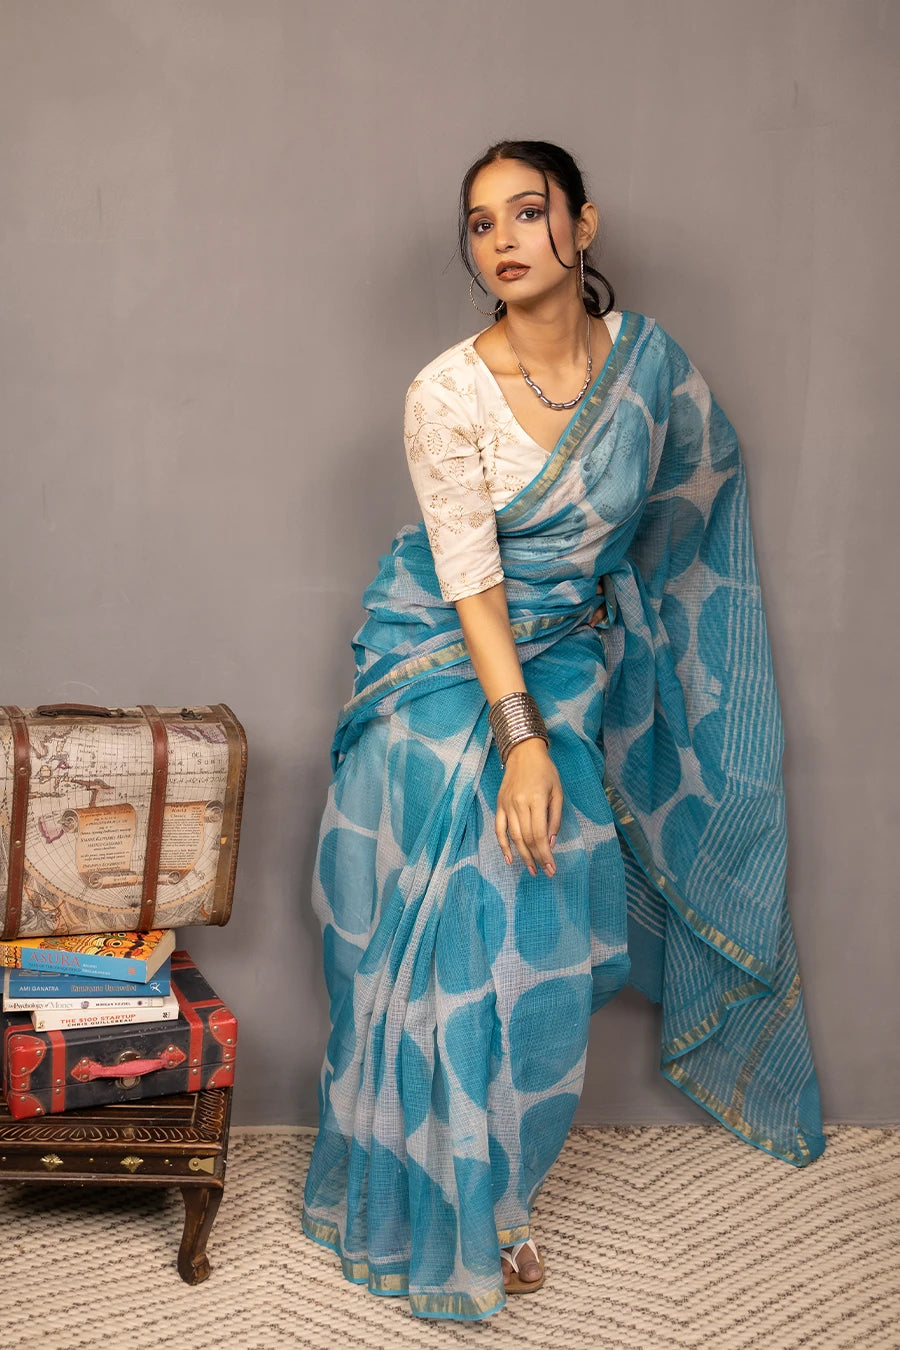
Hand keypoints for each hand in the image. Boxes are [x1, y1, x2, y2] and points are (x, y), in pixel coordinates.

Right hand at [495, 738, 562, 877]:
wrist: (523, 753)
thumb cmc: (545, 771)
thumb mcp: (557, 792)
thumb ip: (555, 817)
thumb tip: (551, 842)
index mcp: (536, 800)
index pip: (540, 834)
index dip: (545, 854)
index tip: (552, 868)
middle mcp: (519, 804)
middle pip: (527, 838)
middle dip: (537, 858)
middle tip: (545, 873)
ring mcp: (507, 805)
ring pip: (514, 837)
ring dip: (523, 856)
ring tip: (531, 869)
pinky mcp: (499, 805)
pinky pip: (499, 829)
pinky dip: (503, 846)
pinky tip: (510, 859)